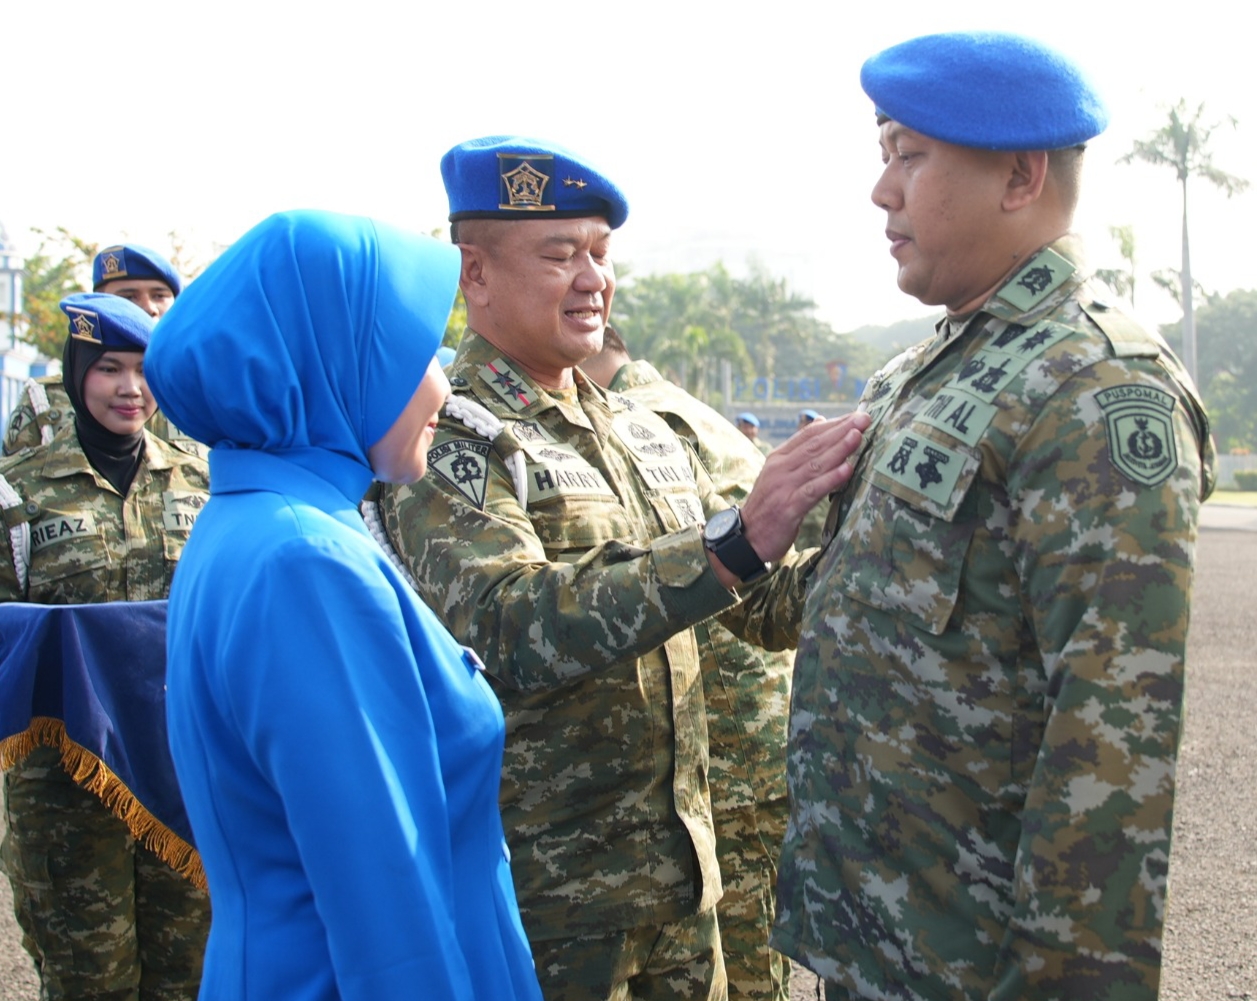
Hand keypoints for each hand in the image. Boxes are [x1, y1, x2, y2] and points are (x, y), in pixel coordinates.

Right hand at [741, 410, 868, 557]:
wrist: (747, 537)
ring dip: (839, 449)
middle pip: (814, 445)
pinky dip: (830, 479)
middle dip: (841, 430)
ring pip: (815, 464)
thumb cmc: (769, 504)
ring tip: (858, 437)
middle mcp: (780, 468)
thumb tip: (821, 421)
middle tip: (865, 419)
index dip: (834, 424)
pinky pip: (813, 491)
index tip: (858, 415)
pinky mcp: (788, 507)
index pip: (808, 434)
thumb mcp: (780, 473)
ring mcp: (784, 487)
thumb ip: (799, 449)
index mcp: (779, 458)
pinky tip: (846, 470)